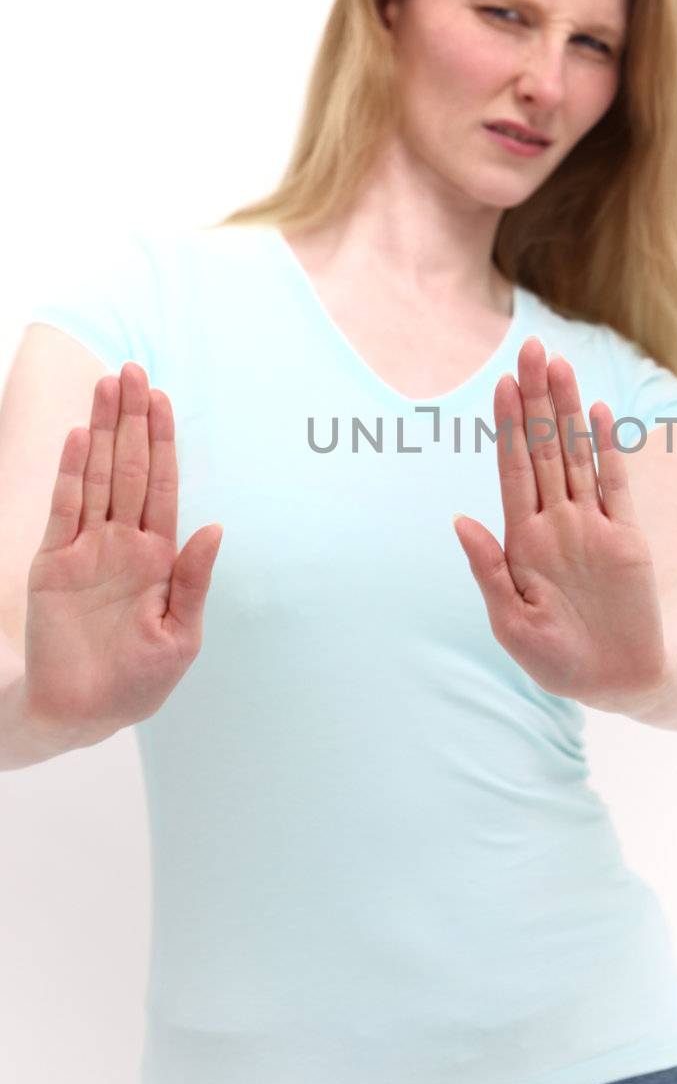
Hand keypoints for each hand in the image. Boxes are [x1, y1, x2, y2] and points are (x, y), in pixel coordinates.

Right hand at [23, 362, 223, 747]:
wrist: (83, 712)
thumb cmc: (138, 679)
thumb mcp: (181, 635)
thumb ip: (194, 579)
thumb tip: (216, 526)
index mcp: (158, 555)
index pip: (162, 484)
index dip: (163, 442)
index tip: (163, 398)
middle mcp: (122, 542)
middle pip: (128, 467)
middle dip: (133, 420)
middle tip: (133, 370)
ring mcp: (86, 548)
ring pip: (97, 477)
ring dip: (102, 431)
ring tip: (107, 385)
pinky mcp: (52, 563)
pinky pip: (65, 510)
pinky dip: (72, 474)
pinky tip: (79, 438)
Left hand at [451, 337, 665, 710]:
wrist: (619, 682)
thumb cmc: (559, 660)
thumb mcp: (511, 622)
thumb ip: (488, 569)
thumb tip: (458, 520)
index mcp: (523, 541)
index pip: (513, 469)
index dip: (507, 426)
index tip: (501, 383)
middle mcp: (556, 524)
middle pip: (544, 448)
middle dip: (537, 399)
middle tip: (532, 348)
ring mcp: (593, 527)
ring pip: (578, 455)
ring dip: (569, 411)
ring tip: (561, 365)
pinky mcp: (627, 539)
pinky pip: (615, 484)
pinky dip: (609, 449)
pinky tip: (601, 414)